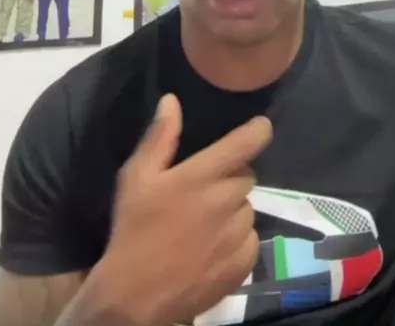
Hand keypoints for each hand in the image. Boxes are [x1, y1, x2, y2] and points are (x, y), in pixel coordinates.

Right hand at [88, 94, 271, 325]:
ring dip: (233, 209)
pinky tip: (212, 247)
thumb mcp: (136, 177)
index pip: (246, 143)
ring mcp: (237, 235)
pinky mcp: (242, 264)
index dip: (258, 131)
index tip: (260, 127)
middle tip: (204, 190)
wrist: (135, 294)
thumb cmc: (134, 228)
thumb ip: (159, 138)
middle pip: (245, 177)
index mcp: (202, 176)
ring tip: (205, 223)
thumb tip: (172, 100)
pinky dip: (237, 239)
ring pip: (247, 209)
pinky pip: (250, 240)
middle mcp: (226, 202)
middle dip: (230, 177)